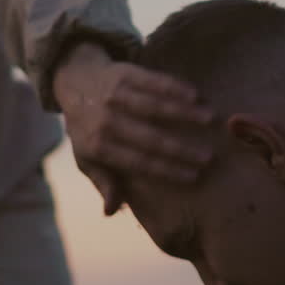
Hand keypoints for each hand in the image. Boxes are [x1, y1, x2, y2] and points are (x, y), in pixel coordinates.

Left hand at [53, 42, 212, 214]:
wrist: (74, 82)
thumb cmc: (88, 128)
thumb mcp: (87, 158)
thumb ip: (103, 182)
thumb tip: (109, 211)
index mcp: (97, 146)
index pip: (137, 162)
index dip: (166, 170)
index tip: (193, 177)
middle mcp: (105, 120)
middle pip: (149, 137)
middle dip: (181, 149)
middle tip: (208, 157)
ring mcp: (114, 95)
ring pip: (154, 106)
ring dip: (184, 113)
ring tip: (210, 120)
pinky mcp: (124, 73)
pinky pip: (153, 81)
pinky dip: (175, 87)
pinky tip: (196, 95)